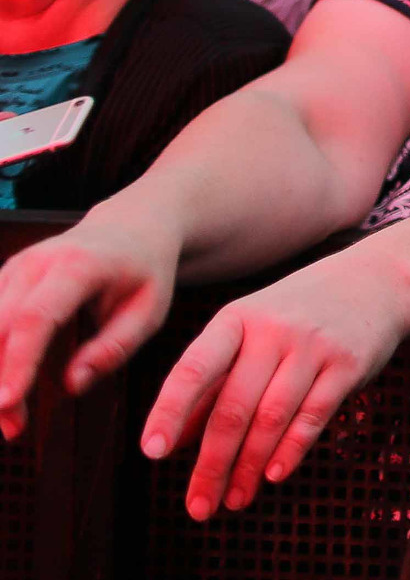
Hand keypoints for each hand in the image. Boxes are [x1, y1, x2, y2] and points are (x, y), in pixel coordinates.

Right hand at [0, 217, 180, 437]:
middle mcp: (37, 262)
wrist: (133, 226)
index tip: (7, 401)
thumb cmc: (146, 271)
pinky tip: (4, 392)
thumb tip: (72, 384)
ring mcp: (15, 267)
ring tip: (11, 421)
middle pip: (0, 326)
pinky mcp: (5, 279)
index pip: (37, 317)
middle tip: (11, 428)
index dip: (18, 360)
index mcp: (79, 265)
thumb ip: (113, 348)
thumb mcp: (150, 310)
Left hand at [142, 254, 408, 518]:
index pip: (194, 368)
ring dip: (249, 467)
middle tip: (199, 507)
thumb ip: (212, 381)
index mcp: (236, 320)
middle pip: (234, 407)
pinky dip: (291, 450)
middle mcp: (272, 329)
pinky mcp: (348, 363)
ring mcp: (313, 345)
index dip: (170, 411)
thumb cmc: (296, 314)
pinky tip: (273, 475)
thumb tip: (175, 441)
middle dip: (213, 464)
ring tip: (234, 501)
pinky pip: (313, 415)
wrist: (375, 281)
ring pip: (272, 417)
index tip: (152, 452)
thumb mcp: (248, 333)